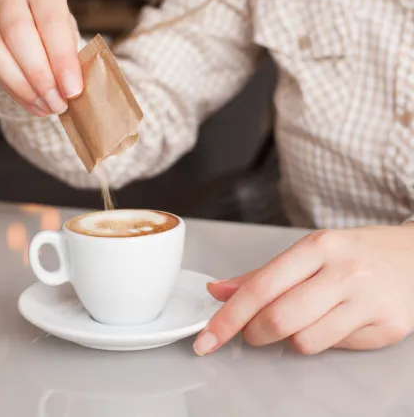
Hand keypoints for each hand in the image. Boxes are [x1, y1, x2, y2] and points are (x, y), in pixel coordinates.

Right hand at [0, 0, 81, 116]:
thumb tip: (72, 91)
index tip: (73, 89)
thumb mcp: (72, 38)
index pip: (50, 18)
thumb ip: (72, 59)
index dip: (62, 57)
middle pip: (18, 33)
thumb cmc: (57, 36)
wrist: (32, 36)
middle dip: (41, 75)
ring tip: (47, 106)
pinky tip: (34, 104)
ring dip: (25, 88)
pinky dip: (15, 92)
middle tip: (58, 102)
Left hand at [195, 225, 413, 355]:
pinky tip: (334, 322)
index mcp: (318, 247)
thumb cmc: (354, 254)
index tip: (206, 339)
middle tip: (253, 331)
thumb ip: (260, 275)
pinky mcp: (388, 327)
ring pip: (305, 341)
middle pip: (279, 319)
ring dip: (290, 340)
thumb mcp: (308, 252)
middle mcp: (344, 271)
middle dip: (254, 333)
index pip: (260, 287)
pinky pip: (336, 347)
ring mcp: (368, 300)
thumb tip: (217, 291)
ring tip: (303, 321)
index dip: (228, 318)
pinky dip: (323, 341)